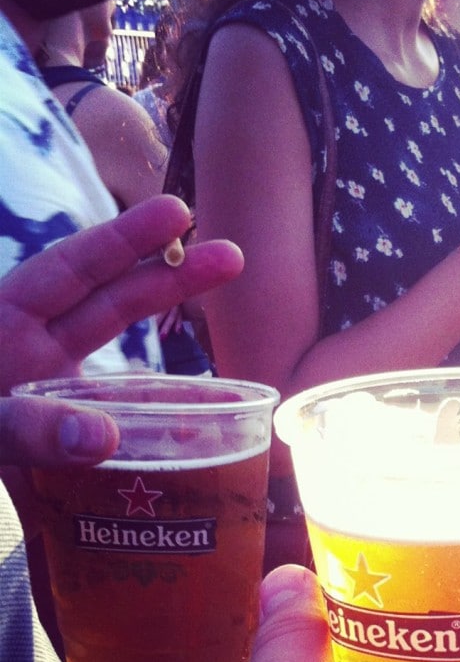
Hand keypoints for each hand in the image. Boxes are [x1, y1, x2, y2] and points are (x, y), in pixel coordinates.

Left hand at [1, 196, 240, 494]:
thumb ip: (21, 429)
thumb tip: (103, 439)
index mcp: (2, 325)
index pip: (73, 270)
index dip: (125, 241)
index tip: (179, 215)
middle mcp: (30, 354)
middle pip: (110, 304)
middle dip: (169, 280)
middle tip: (235, 256)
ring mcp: (41, 398)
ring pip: (115, 364)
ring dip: (165, 364)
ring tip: (224, 378)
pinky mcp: (46, 446)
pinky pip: (107, 427)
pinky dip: (146, 429)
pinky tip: (184, 437)